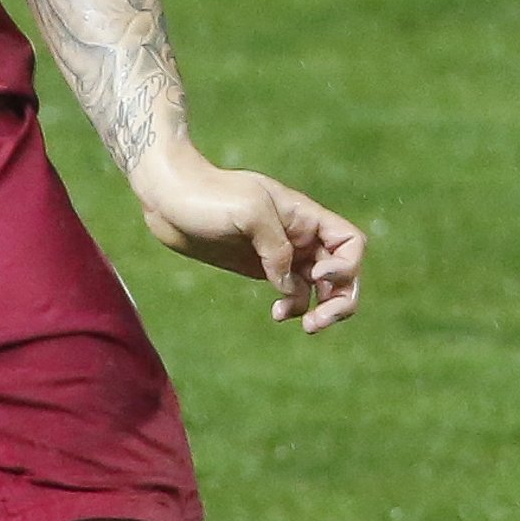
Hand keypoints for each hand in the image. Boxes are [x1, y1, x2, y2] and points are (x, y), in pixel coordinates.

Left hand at [133, 149, 366, 331]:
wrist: (169, 199)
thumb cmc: (209, 195)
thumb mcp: (249, 213)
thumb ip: (277, 249)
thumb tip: (290, 286)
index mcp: (304, 217)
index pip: (350, 242)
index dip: (346, 266)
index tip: (315, 275)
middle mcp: (300, 236)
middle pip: (343, 272)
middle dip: (340, 299)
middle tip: (319, 322)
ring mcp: (282, 253)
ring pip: (320, 288)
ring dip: (320, 309)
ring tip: (304, 325)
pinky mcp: (262, 268)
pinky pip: (293, 293)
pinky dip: (293, 307)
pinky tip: (276, 313)